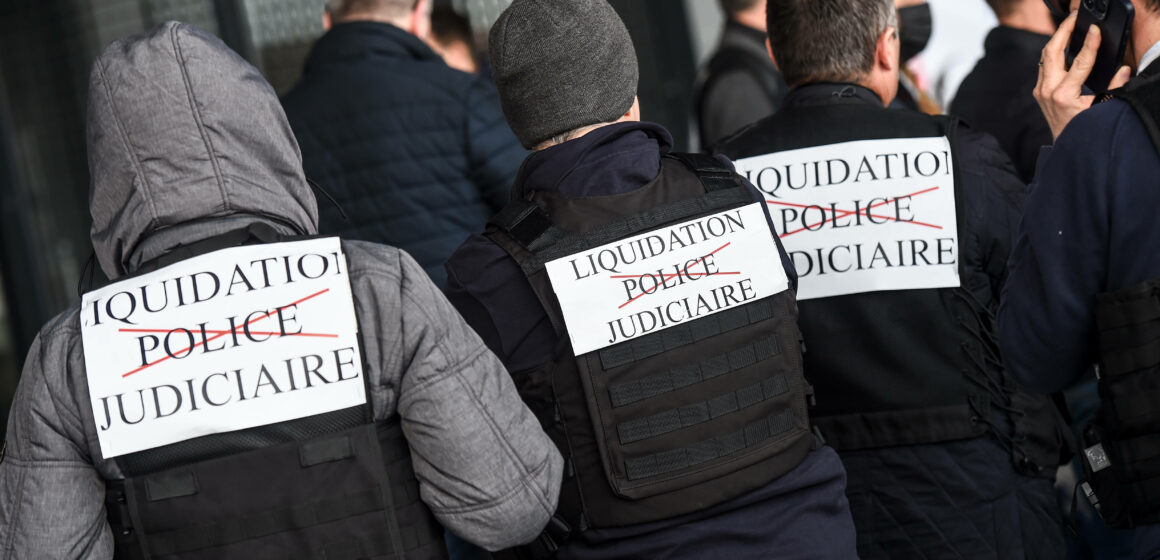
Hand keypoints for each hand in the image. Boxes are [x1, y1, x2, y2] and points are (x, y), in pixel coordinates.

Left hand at [1034, 11, 1131, 140]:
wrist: (1064, 144)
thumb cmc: (1084, 128)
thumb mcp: (1102, 108)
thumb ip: (1115, 87)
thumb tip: (1124, 69)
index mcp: (1064, 95)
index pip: (1079, 62)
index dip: (1090, 44)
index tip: (1095, 30)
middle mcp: (1048, 91)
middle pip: (1052, 52)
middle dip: (1063, 31)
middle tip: (1074, 18)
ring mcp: (1040, 90)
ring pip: (1045, 56)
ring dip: (1057, 39)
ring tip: (1070, 26)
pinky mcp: (1039, 90)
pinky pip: (1044, 65)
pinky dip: (1054, 52)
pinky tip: (1064, 44)